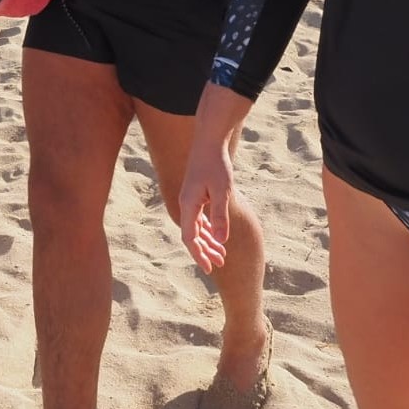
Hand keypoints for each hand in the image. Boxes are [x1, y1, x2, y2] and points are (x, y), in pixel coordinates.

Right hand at [179, 139, 236, 274]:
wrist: (209, 140)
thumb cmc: (217, 164)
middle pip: (192, 235)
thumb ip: (220, 216)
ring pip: (196, 227)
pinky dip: (207, 229)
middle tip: (220, 263)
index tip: (210, 268)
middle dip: (205, 251)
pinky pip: (198, 218)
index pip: (190, 238)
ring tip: (222, 254)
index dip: (199, 255)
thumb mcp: (222, 190)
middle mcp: (186, 203)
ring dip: (207, 241)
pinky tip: (216, 235)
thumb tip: (221, 240)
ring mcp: (190, 198)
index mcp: (188, 205)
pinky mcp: (195, 193)